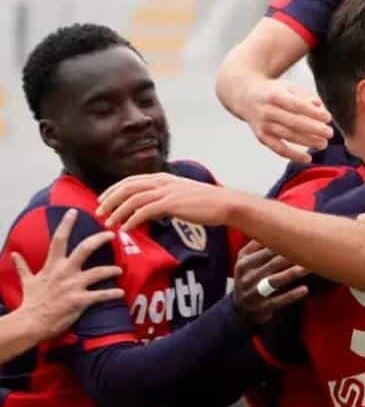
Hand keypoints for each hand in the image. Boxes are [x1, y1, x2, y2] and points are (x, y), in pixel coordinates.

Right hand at [14, 209, 123, 341]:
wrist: (31, 322)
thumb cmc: (31, 301)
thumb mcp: (26, 281)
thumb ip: (22, 267)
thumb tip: (14, 255)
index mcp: (52, 266)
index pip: (59, 240)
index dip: (66, 224)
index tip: (74, 212)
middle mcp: (64, 272)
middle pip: (85, 249)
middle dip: (99, 239)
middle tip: (111, 234)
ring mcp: (73, 286)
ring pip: (98, 272)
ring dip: (111, 270)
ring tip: (119, 270)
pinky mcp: (79, 300)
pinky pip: (100, 295)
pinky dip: (112, 294)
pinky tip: (120, 293)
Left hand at [97, 174, 235, 230]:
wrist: (225, 204)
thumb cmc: (206, 202)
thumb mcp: (181, 196)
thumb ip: (163, 200)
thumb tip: (149, 211)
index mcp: (163, 178)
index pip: (131, 180)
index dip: (113, 190)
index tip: (102, 200)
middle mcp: (162, 181)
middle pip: (127, 187)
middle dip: (110, 199)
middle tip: (98, 212)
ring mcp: (167, 191)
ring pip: (133, 199)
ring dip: (117, 211)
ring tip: (108, 223)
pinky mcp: (171, 203)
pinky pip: (144, 211)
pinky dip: (132, 220)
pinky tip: (126, 228)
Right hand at [232, 242, 308, 324]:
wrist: (240, 308)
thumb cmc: (249, 277)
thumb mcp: (245, 261)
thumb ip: (255, 244)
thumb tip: (272, 223)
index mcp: (244, 263)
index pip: (266, 250)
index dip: (284, 243)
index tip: (302, 237)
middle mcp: (247, 277)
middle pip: (273, 264)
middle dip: (293, 256)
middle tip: (312, 250)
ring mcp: (254, 294)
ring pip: (276, 281)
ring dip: (294, 273)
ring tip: (310, 267)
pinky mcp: (262, 308)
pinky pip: (279, 301)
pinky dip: (292, 295)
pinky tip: (304, 289)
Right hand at [240, 78, 332, 162]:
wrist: (244, 96)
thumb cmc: (274, 91)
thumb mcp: (287, 87)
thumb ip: (304, 96)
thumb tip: (320, 107)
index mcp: (275, 95)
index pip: (297, 106)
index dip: (313, 113)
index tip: (328, 118)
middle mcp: (267, 111)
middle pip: (293, 122)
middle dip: (313, 129)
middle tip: (330, 133)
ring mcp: (263, 125)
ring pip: (287, 136)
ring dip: (307, 142)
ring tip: (323, 144)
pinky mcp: (261, 137)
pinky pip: (278, 149)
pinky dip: (293, 155)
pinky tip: (308, 158)